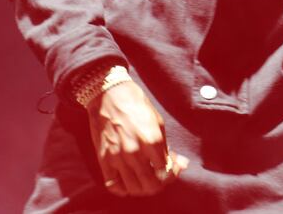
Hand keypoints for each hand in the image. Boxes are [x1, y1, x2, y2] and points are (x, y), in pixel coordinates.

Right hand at [87, 79, 188, 196]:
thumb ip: (165, 145)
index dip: (171, 172)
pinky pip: (113, 186)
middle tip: (159, 175)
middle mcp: (135, 152)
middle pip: (151, 186)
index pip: (166, 172)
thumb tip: (178, 163)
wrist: (109, 93)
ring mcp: (118, 158)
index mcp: (152, 140)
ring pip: (134, 189)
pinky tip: (128, 181)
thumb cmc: (135, 103)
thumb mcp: (157, 120)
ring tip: (145, 178)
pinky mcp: (104, 159)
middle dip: (159, 184)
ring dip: (142, 188)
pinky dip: (122, 189)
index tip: (171, 166)